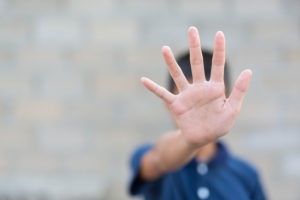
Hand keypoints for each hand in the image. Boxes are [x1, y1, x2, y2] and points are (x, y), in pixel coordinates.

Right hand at [141, 27, 251, 146]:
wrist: (202, 139)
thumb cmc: (218, 125)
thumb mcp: (232, 110)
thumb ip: (239, 91)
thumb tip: (248, 70)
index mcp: (215, 88)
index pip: (218, 65)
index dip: (219, 50)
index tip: (219, 34)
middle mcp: (200, 87)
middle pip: (197, 63)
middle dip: (194, 47)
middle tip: (192, 30)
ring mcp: (186, 95)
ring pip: (178, 75)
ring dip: (171, 63)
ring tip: (165, 48)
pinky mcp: (176, 104)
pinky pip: (162, 94)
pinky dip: (153, 88)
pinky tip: (143, 80)